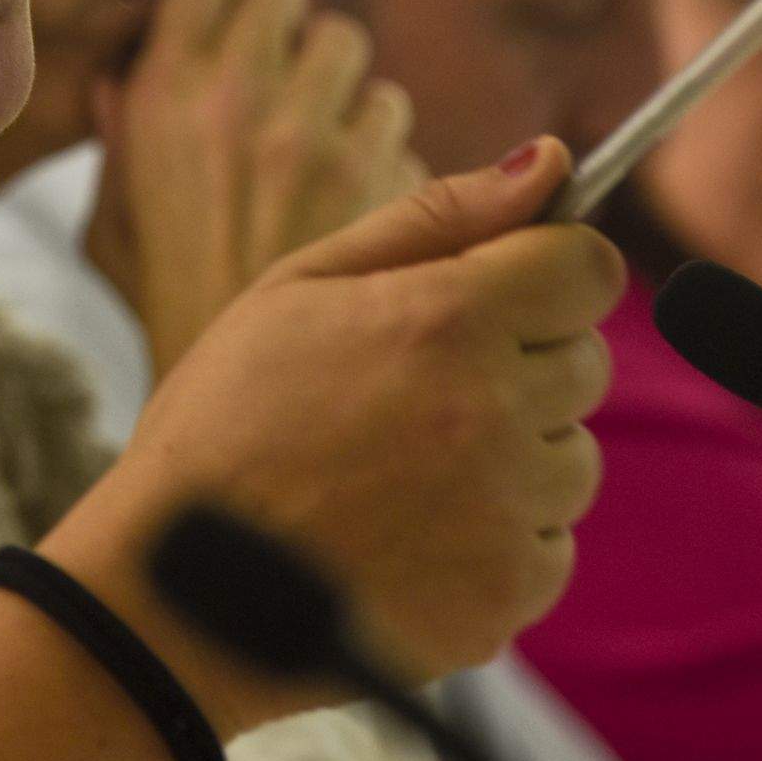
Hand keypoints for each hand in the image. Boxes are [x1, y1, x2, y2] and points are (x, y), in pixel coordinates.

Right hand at [43, 141, 622, 736]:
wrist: (174, 589)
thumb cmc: (223, 423)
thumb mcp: (300, 284)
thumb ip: (436, 216)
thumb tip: (551, 161)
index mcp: (445, 319)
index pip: (587, 267)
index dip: (549, 271)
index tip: (505, 291)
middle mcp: (493, 412)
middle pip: (585, 361)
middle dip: (521, 363)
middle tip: (415, 391)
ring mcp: (507, 513)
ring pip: (574, 458)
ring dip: (515, 456)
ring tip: (404, 471)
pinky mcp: (506, 599)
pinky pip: (550, 547)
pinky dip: (500, 540)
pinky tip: (411, 535)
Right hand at [88, 0, 426, 374]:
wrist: (242, 448)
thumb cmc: (168, 326)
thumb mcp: (111, 226)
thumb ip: (124, 137)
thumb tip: (127, 71)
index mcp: (170, 94)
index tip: (232, 31)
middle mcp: (254, 105)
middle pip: (306, 8)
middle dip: (299, 51)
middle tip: (284, 110)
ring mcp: (336, 151)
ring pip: (373, 79)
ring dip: (356, 119)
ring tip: (323, 186)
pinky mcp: (402, 196)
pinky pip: (409, 151)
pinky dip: (392, 178)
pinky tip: (360, 233)